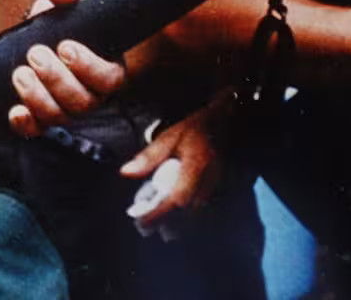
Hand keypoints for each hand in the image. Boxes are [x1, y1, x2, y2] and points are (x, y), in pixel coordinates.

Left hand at [6, 36, 126, 137]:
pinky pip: (37, 126)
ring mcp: (65, 102)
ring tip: (20, 73)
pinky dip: (26, 123)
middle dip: (57, 80)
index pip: (109, 78)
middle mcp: (91, 90)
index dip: (88, 67)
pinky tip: (15, 111)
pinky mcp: (39, 107)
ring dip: (38, 99)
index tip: (66, 46)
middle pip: (83, 103)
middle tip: (36, 54)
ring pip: (59, 116)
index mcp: (109, 63)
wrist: (47, 7)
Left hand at [118, 97, 229, 229]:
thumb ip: (149, 157)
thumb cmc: (195, 130)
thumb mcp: (169, 137)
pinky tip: (168, 216)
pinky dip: (182, 218)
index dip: (159, 214)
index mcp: (196, 167)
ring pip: (193, 217)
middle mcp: (208, 182)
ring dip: (172, 224)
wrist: (224, 125)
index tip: (141, 222)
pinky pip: (198, 212)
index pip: (178, 199)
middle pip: (186, 215)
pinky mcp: (215, 192)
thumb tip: (126, 172)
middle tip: (141, 226)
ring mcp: (214, 189)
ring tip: (151, 223)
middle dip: (163, 224)